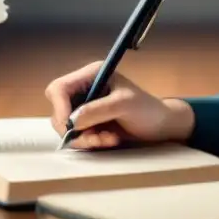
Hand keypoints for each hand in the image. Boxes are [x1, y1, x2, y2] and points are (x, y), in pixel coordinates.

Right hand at [44, 60, 193, 149]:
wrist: (160, 127)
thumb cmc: (147, 109)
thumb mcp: (124, 104)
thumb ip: (98, 110)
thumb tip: (72, 121)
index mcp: (91, 75)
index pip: (59, 88)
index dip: (60, 108)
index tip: (71, 127)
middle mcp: (84, 89)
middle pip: (58, 110)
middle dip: (74, 128)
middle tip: (95, 138)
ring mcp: (85, 107)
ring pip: (66, 127)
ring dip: (85, 138)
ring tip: (109, 139)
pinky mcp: (88, 124)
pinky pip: (77, 137)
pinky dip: (90, 143)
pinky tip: (109, 140)